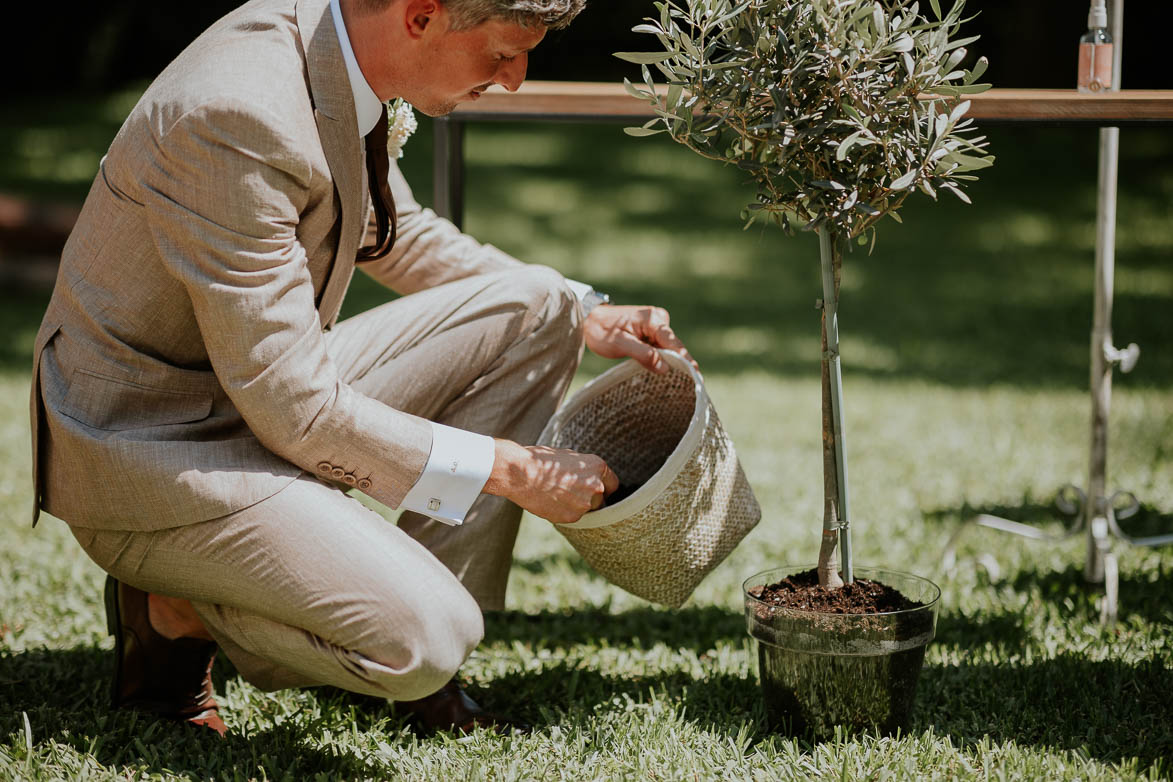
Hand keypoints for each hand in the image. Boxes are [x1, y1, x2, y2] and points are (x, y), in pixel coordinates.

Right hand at [483, 440, 619, 524]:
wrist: (521, 473)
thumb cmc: (540, 460)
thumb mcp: (568, 457)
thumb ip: (584, 469)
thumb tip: (588, 476)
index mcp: (598, 467)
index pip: (612, 484)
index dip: (603, 488)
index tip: (596, 491)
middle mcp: (596, 486)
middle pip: (601, 499)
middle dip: (589, 498)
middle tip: (570, 493)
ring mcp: (585, 503)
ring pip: (588, 510)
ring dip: (577, 506)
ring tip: (557, 495)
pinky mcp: (572, 517)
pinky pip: (573, 517)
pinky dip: (564, 512)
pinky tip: (550, 502)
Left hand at [583, 304, 697, 374]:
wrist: (589, 319)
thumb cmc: (602, 330)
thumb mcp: (620, 344)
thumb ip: (644, 355)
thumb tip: (665, 368)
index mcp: (652, 319)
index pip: (673, 342)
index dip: (685, 359)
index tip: (697, 374)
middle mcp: (658, 319)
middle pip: (674, 346)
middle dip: (680, 364)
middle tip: (693, 385)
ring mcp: (656, 325)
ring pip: (668, 348)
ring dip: (670, 362)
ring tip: (681, 382)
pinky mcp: (652, 331)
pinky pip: (661, 348)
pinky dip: (662, 359)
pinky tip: (665, 372)